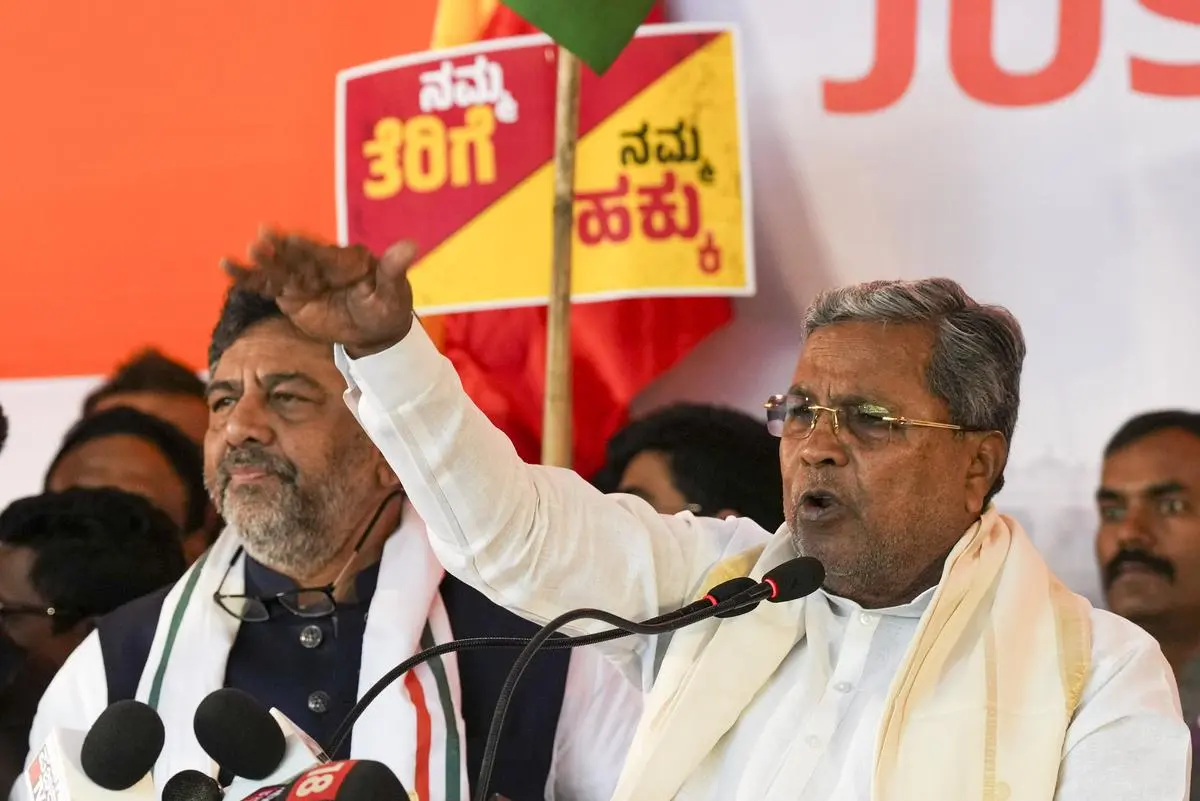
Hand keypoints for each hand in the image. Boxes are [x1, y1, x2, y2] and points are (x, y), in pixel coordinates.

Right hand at [222, 229, 416, 356]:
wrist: (374, 331)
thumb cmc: (387, 306)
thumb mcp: (393, 291)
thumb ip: (394, 268)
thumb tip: (412, 245)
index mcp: (346, 259)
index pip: (325, 254)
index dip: (309, 248)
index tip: (292, 239)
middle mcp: (321, 264)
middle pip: (297, 257)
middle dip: (279, 251)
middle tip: (260, 241)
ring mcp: (304, 278)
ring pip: (278, 269)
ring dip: (259, 263)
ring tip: (236, 257)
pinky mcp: (291, 294)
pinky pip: (268, 285)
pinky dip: (248, 278)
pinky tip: (226, 267)